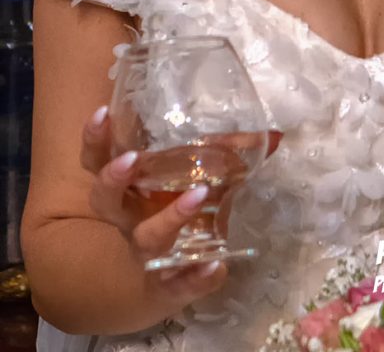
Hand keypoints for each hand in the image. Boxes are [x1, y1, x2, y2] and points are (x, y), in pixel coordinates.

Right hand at [80, 105, 282, 308]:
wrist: (160, 284)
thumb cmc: (172, 215)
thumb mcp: (192, 183)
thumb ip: (225, 155)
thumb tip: (273, 134)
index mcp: (127, 188)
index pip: (97, 161)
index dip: (95, 139)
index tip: (103, 112)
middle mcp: (128, 220)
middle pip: (104, 199)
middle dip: (114, 178)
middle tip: (132, 158)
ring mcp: (145, 254)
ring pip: (145, 239)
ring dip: (170, 218)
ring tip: (199, 194)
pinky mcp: (167, 286)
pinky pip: (177, 284)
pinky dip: (196, 277)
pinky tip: (216, 266)